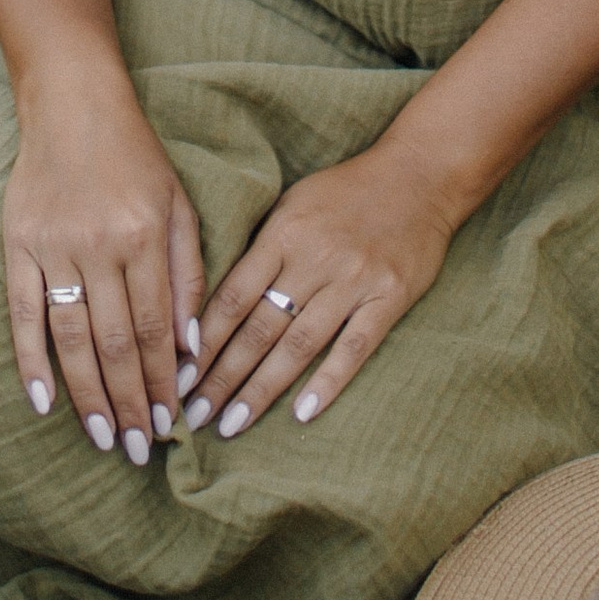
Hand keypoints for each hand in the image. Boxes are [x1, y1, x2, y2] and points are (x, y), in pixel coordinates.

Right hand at [2, 79, 204, 465]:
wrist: (74, 104)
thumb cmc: (136, 156)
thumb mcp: (180, 205)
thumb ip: (188, 275)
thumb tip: (191, 347)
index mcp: (145, 236)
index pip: (156, 329)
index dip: (162, 382)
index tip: (170, 424)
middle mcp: (99, 246)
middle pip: (116, 343)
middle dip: (130, 403)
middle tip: (137, 449)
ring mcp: (54, 247)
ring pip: (72, 338)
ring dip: (88, 395)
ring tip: (102, 437)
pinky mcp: (19, 244)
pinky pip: (24, 313)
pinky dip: (30, 361)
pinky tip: (42, 402)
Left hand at [183, 145, 455, 438]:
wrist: (420, 175)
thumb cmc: (347, 190)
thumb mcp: (293, 203)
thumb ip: (262, 248)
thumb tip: (217, 300)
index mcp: (284, 233)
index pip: (233, 297)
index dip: (203, 341)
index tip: (178, 376)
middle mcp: (315, 259)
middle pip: (259, 328)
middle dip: (221, 377)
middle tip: (192, 416)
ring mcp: (355, 280)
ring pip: (298, 345)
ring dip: (261, 389)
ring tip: (230, 424)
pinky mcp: (390, 298)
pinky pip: (354, 347)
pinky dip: (328, 382)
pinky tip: (302, 414)